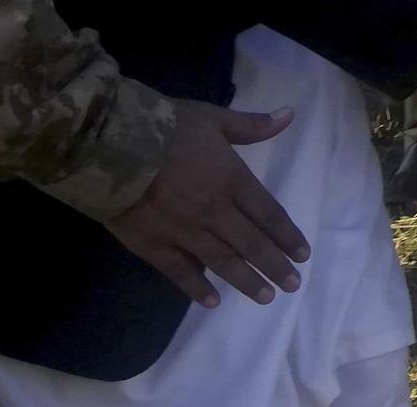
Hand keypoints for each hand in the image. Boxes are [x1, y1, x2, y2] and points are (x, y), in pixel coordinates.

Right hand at [105, 102, 309, 309]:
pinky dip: (197, 289)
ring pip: (222, 262)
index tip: (303, 254)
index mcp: (233, 180)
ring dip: (246, 282)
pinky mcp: (154, 246)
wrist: (113, 148)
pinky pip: (180, 272)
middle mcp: (215, 211)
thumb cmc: (167, 128)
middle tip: (293, 285)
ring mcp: (185, 232)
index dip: (287, 236)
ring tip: (266, 298)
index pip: (268, 214)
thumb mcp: (214, 119)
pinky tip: (212, 302)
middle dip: (275, 266)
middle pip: (251, 244)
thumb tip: (289, 115)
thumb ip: (251, 125)